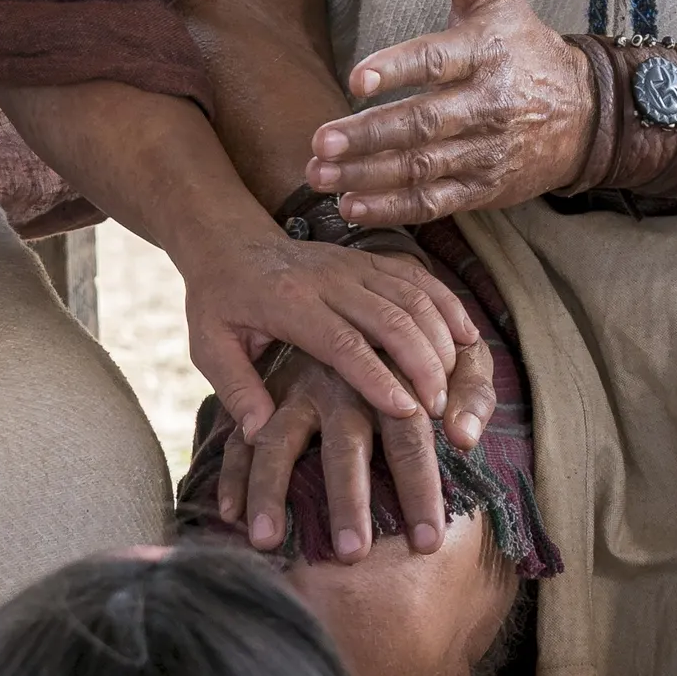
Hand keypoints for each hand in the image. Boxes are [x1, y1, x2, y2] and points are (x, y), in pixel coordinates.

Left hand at [177, 231, 478, 446]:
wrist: (229, 242)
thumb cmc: (219, 302)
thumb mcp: (208, 345)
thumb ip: (234, 387)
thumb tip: (257, 433)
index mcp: (289, 302)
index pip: (342, 342)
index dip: (377, 378)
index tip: (407, 412)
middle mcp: (328, 279)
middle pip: (389, 318)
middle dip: (421, 364)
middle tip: (440, 409)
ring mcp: (353, 265)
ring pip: (412, 296)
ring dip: (439, 340)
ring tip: (453, 386)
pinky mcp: (370, 258)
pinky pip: (418, 277)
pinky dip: (447, 306)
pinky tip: (467, 339)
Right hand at [218, 341, 497, 561]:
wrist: (357, 297)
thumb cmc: (424, 349)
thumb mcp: (459, 358)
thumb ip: (472, 396)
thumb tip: (465, 438)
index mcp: (390, 377)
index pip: (409, 438)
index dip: (421, 489)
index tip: (427, 544)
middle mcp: (338, 384)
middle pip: (344, 448)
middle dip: (348, 502)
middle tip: (352, 556)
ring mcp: (294, 390)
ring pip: (278, 442)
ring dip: (271, 492)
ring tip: (267, 541)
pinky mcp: (265, 397)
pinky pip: (240, 438)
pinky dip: (232, 475)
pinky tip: (229, 515)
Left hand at [305, 0, 593, 226]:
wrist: (586, 112)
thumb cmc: (524, 43)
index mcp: (485, 52)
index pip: (436, 61)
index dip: (396, 70)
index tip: (355, 80)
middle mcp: (489, 104)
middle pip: (425, 123)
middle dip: (369, 135)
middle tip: (320, 140)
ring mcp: (488, 151)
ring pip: (425, 167)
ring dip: (369, 175)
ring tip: (320, 174)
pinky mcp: (487, 188)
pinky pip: (436, 202)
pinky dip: (393, 208)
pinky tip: (351, 205)